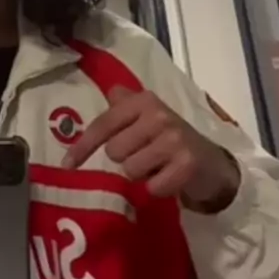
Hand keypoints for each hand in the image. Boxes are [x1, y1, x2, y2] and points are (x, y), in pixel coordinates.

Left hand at [62, 86, 240, 210]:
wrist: (211, 162)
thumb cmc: (170, 139)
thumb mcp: (147, 117)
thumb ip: (125, 105)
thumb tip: (110, 90)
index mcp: (144, 102)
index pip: (104, 124)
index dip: (83, 147)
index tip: (68, 165)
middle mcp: (159, 115)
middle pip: (114, 151)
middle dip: (124, 160)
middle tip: (143, 157)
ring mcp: (174, 139)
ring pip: (130, 169)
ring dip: (140, 175)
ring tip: (156, 167)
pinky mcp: (187, 164)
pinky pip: (152, 186)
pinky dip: (156, 188)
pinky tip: (167, 179)